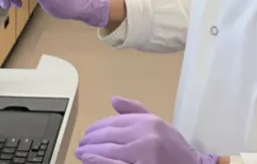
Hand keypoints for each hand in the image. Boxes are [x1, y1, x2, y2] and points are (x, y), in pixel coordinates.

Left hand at [75, 97, 220, 163]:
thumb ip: (136, 112)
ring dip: (90, 151)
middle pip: (109, 135)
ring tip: (81, 152)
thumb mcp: (160, 125)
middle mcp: (146, 136)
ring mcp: (143, 155)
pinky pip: (113, 163)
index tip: (88, 132)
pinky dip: (97, 161)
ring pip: (108, 150)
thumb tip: (114, 99)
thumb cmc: (175, 151)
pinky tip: (88, 159)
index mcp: (150, 122)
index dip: (97, 127)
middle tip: (81, 143)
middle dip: (90, 139)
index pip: (116, 121)